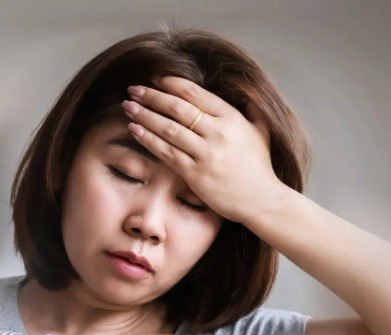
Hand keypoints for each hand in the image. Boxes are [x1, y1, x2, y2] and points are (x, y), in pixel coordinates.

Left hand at [120, 75, 289, 225]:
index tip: (154, 79)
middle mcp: (217, 132)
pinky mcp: (195, 174)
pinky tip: (134, 130)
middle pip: (177, 108)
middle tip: (133, 89)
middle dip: (152, 96)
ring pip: (168, 129)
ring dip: (145, 115)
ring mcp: (206, 154)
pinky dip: (149, 140)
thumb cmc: (260, 166)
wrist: (262, 200)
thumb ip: (251, 109)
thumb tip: (244, 91)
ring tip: (128, 106)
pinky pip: (167, 153)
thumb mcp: (261, 131)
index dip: (171, 84)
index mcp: (231, 118)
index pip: (195, 94)